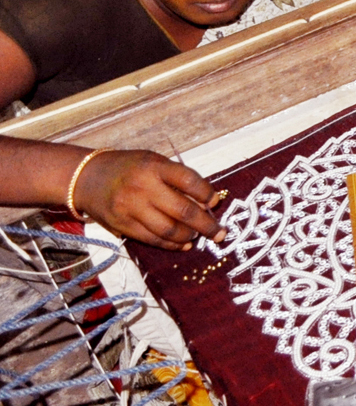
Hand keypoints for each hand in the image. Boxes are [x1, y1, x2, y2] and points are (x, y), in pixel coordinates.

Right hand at [74, 150, 225, 249]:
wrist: (86, 177)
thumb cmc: (128, 167)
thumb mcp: (153, 161)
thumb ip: (176, 178)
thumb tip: (205, 202)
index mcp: (154, 167)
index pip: (189, 181)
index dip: (206, 193)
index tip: (215, 202)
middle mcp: (143, 188)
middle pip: (182, 210)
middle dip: (205, 224)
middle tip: (219, 233)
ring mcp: (131, 209)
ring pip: (168, 230)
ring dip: (189, 236)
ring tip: (199, 236)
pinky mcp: (122, 226)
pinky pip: (152, 239)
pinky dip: (171, 244)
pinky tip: (184, 244)